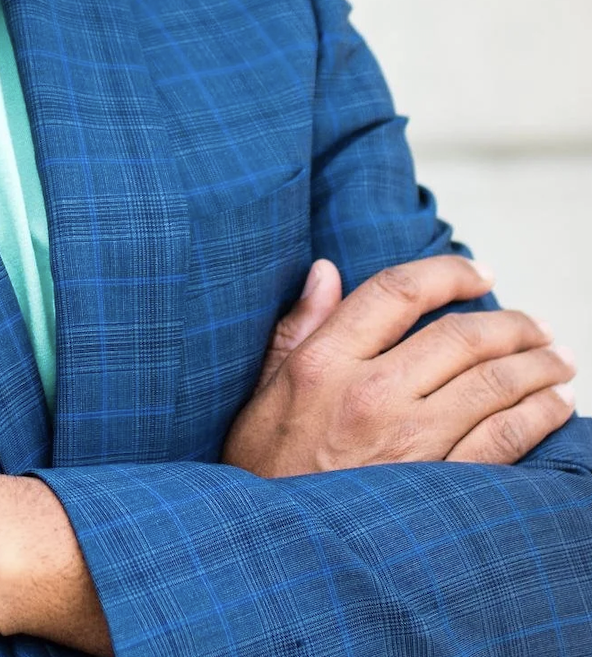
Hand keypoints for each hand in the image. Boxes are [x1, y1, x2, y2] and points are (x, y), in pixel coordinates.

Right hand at [223, 255, 576, 477]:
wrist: (274, 550)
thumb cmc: (264, 467)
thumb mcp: (265, 388)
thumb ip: (297, 326)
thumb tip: (325, 271)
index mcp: (323, 361)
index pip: (397, 291)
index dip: (447, 272)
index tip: (477, 272)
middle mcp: (369, 394)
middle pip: (459, 337)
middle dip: (510, 323)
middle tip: (534, 324)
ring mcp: (408, 442)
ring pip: (492, 384)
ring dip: (536, 365)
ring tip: (557, 358)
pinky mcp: (438, 485)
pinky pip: (505, 439)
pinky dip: (539, 415)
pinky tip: (555, 404)